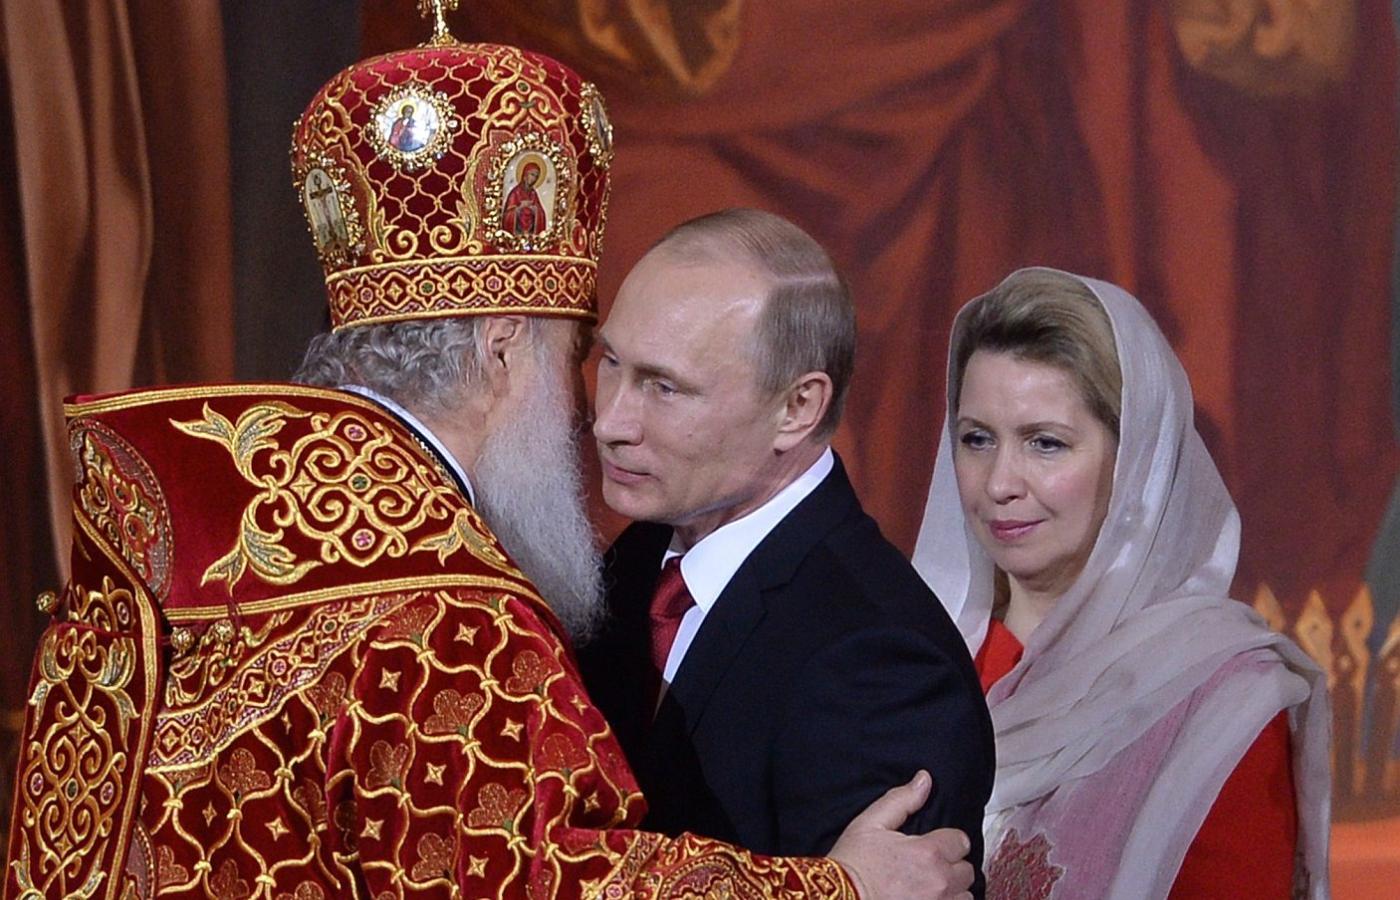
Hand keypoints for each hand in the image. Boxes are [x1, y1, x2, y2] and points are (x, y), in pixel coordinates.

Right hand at [827, 771, 973, 899]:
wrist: (837, 899)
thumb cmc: (852, 864)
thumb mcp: (870, 823)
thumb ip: (902, 800)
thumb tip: (924, 780)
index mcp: (928, 852)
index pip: (961, 841)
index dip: (947, 841)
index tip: (933, 846)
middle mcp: (939, 882)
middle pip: (967, 871)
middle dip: (952, 867)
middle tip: (929, 868)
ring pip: (965, 896)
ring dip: (952, 892)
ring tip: (930, 889)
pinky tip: (927, 899)